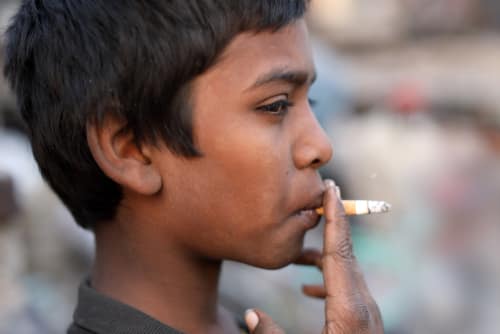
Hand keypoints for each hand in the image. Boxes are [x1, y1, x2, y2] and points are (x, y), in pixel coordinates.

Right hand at [244, 179, 383, 332]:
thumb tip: (247, 313)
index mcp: (348, 308)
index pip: (338, 251)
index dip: (334, 218)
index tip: (331, 189)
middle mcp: (361, 303)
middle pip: (344, 252)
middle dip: (331, 223)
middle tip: (318, 196)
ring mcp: (364, 311)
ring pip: (344, 269)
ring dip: (322, 252)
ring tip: (296, 248)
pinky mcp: (361, 320)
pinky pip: (344, 288)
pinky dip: (326, 278)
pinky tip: (306, 288)